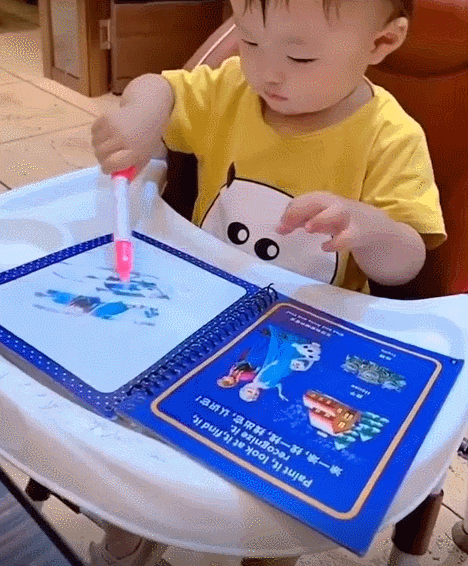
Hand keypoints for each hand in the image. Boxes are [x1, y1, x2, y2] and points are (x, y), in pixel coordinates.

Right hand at [91, 105, 159, 174]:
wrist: (147, 111)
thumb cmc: (147, 138)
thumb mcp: (145, 157)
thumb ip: (132, 169)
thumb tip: (116, 178)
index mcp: (135, 151)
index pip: (111, 164)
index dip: (107, 168)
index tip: (108, 168)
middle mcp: (122, 139)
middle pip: (100, 154)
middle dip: (102, 159)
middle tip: (108, 157)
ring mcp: (113, 127)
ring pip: (95, 144)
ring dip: (99, 147)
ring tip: (109, 144)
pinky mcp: (105, 117)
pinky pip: (93, 132)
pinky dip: (97, 135)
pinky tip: (107, 134)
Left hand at [276, 192, 390, 252]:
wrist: (375, 227)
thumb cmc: (341, 220)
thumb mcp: (321, 216)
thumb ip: (301, 220)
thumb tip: (279, 227)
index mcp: (325, 200)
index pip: (305, 199)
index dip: (291, 211)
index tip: (279, 227)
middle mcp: (336, 204)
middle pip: (318, 201)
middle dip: (300, 211)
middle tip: (285, 226)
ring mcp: (349, 218)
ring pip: (336, 213)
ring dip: (321, 219)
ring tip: (308, 229)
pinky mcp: (359, 233)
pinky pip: (348, 237)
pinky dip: (337, 242)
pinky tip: (325, 247)